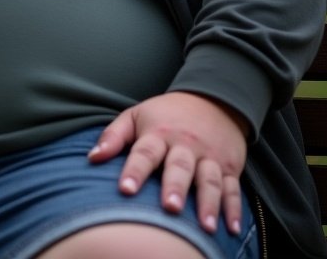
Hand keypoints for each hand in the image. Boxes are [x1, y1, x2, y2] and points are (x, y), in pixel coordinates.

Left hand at [88, 91, 247, 235]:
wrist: (213, 99)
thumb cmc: (166, 114)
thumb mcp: (136, 115)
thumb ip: (113, 137)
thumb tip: (91, 159)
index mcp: (159, 133)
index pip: (144, 152)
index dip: (135, 170)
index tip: (125, 189)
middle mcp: (185, 145)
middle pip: (180, 167)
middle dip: (175, 187)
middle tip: (170, 208)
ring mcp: (209, 157)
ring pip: (209, 180)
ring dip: (208, 203)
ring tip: (205, 226)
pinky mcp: (229, 167)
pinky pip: (233, 188)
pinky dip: (234, 208)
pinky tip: (232, 228)